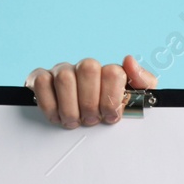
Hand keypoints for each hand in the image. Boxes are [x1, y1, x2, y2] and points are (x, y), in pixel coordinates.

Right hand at [23, 55, 158, 128]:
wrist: (82, 122)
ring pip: (65, 78)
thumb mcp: (135, 102)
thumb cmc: (108, 113)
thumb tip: (129, 61)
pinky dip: (50, 104)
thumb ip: (143, 82)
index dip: (113, 98)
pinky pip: (41, 82)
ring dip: (70, 107)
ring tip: (75, 121)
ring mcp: (61, 71)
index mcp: (108, 72)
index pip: (114, 72)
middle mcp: (84, 68)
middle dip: (91, 102)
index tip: (111, 116)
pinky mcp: (40, 78)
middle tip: (92, 120)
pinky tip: (57, 116)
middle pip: (88, 69)